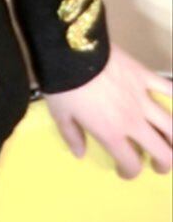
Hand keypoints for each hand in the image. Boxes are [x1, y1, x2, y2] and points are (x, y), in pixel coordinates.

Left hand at [43, 42, 172, 178]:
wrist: (70, 50)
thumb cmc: (63, 84)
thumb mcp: (59, 113)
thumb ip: (71, 135)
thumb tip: (80, 154)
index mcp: (111, 133)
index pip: (131, 163)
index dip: (130, 172)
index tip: (124, 171)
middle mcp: (133, 121)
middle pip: (163, 152)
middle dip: (164, 164)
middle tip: (158, 164)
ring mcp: (142, 98)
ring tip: (171, 144)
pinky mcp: (144, 75)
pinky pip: (169, 89)